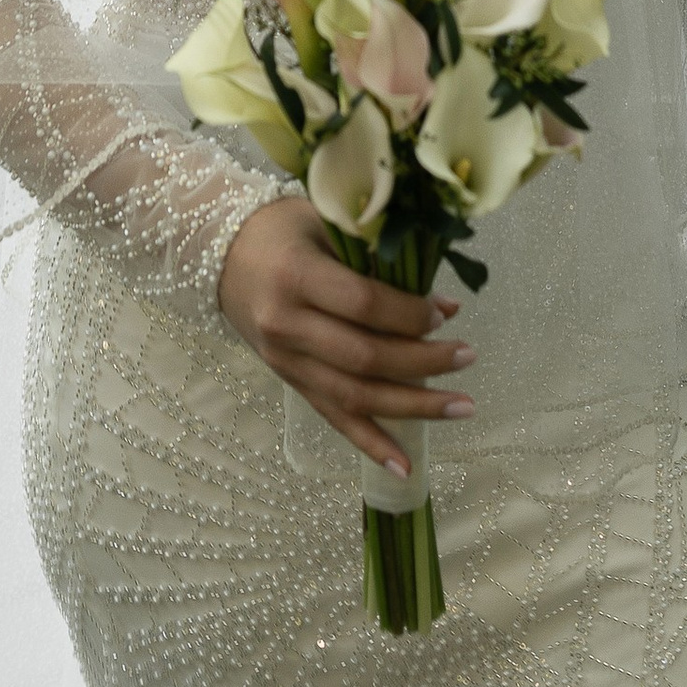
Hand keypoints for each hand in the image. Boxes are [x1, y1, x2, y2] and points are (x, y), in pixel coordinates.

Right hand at [217, 196, 475, 480]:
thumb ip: (376, 255)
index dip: (408, 313)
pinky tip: (405, 466)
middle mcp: (287, 325)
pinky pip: (333, 418)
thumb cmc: (283, 228)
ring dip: (413, 407)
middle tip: (467, 355)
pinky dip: (370, 444)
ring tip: (461, 407)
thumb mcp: (326, 221)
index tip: (446, 312)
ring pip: (354, 397)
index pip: (362, 304)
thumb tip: (441, 301)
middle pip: (363, 357)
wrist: (219, 253)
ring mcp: (285, 361)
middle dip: (423, 362)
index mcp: (296, 276)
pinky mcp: (289, 382)